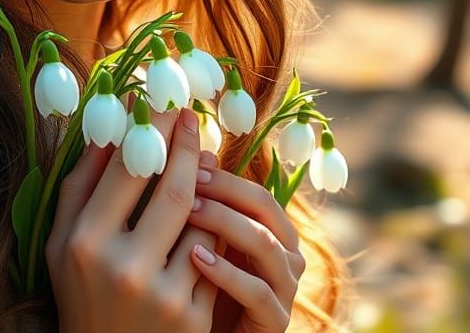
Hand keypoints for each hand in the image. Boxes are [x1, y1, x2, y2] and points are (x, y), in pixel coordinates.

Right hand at [45, 106, 219, 331]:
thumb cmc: (80, 291)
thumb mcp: (62, 242)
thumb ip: (80, 185)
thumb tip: (107, 126)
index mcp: (84, 241)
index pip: (126, 171)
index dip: (148, 132)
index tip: (161, 103)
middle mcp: (122, 266)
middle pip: (174, 191)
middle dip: (187, 147)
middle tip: (192, 117)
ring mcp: (161, 294)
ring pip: (202, 223)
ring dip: (206, 192)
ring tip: (203, 167)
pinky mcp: (191, 317)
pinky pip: (216, 258)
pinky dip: (215, 233)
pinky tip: (210, 219)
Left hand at [186, 151, 306, 331]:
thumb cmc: (198, 286)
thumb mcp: (194, 240)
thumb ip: (196, 205)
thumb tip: (183, 153)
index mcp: (270, 231)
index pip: (254, 191)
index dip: (222, 175)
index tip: (185, 161)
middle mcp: (286, 255)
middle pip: (265, 209)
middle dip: (225, 191)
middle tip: (188, 181)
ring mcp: (284, 288)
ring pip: (265, 244)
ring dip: (225, 223)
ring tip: (187, 212)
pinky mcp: (275, 320)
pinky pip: (258, 292)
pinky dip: (226, 273)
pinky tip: (195, 259)